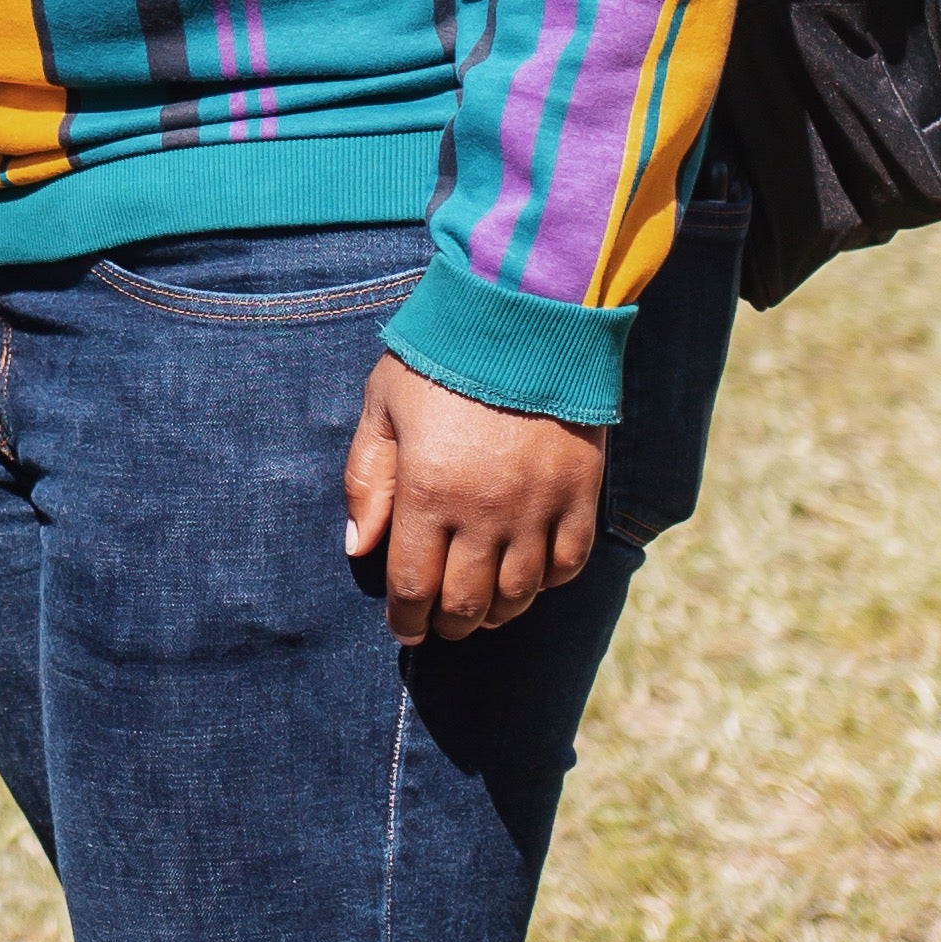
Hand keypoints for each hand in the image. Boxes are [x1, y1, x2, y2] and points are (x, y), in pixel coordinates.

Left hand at [343, 354, 603, 644]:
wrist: (527, 312)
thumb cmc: (443, 355)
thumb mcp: (383, 406)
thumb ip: (368, 479)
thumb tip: (359, 548)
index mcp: (429, 492)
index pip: (414, 585)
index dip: (408, 620)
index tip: (405, 629)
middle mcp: (485, 512)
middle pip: (467, 601)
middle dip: (448, 624)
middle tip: (441, 625)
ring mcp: (539, 506)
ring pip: (519, 593)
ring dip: (497, 613)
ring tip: (483, 612)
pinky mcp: (582, 493)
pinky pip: (568, 563)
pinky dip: (546, 583)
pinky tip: (530, 579)